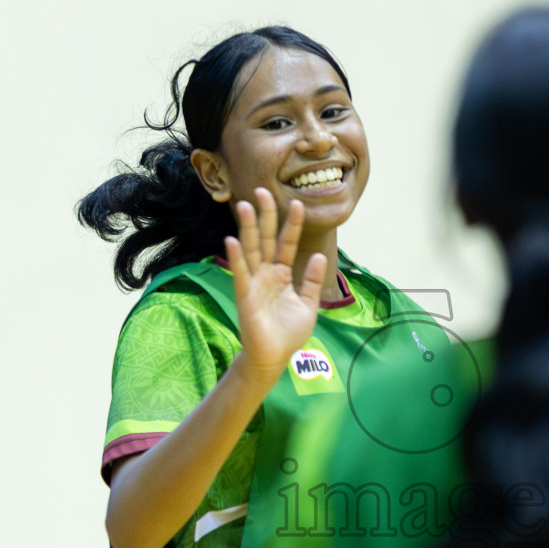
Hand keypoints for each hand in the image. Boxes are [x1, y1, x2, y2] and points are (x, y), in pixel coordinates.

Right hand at [224, 188, 327, 377]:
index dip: (291, 224)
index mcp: (282, 274)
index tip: (296, 203)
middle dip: (265, 216)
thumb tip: (317, 255)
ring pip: (251, 251)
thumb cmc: (288, 332)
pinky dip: (236, 258)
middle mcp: (266, 274)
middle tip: (262, 190)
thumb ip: (312, 280)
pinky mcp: (245, 296)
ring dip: (248, 229)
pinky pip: (240, 274)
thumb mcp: (308, 304)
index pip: (286, 243)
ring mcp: (254, 283)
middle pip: (266, 239)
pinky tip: (231, 240)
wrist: (274, 357)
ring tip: (245, 206)